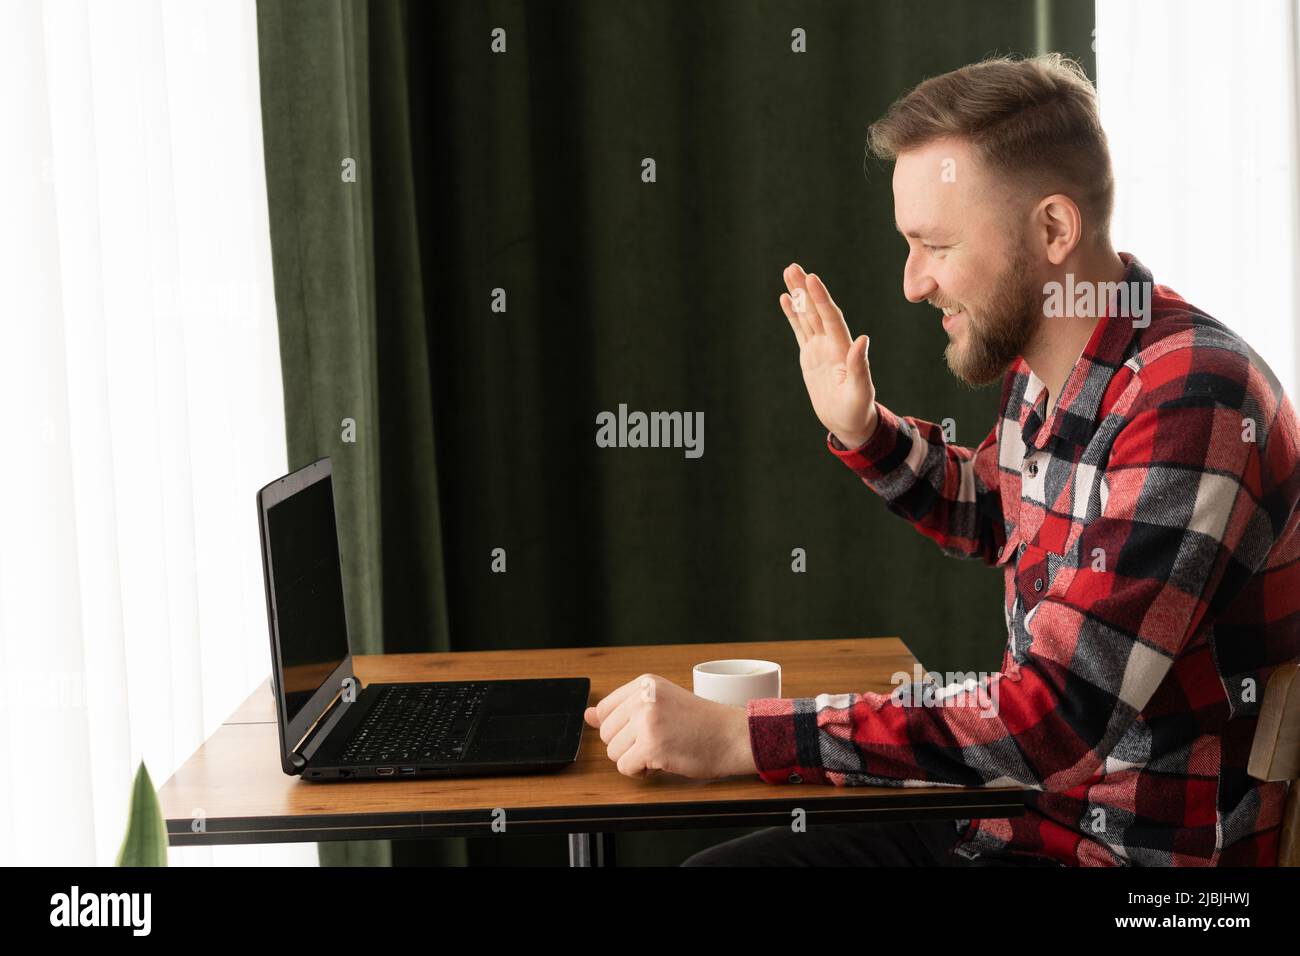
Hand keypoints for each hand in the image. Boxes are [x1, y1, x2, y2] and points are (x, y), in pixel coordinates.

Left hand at [583, 674, 757, 779]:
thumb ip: (623, 709)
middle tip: (657, 741)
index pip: (605, 709)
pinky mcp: (652, 745)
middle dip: (627, 745)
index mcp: (645, 683)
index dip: (620, 728)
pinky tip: (661, 762)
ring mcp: (647, 720)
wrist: (733, 736)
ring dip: (634, 759)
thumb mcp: (662, 704)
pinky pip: (625, 767)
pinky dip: (640, 772)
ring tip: (661, 750)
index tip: (642, 731)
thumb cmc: (702, 723)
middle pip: (607, 733)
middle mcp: (644, 697)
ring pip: (613, 752)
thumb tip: (588, 716)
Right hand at [780, 263, 877, 447]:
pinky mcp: (811, 356)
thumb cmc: (857, 410)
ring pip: (807, 316)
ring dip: (799, 295)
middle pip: (817, 310)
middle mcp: (832, 343)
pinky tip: (786, 299)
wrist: (848, 422)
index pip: (831, 318)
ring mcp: (821, 348)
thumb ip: (860, 366)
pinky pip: (800, 331)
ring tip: (788, 273)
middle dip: (806, 289)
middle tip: (793, 267)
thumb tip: (863, 339)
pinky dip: (794, 315)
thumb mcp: (860, 392)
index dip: (821, 298)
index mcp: (843, 349)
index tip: (812, 279)